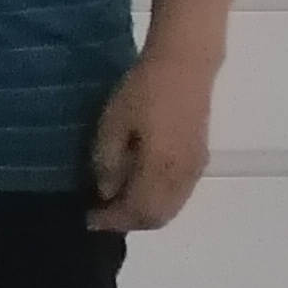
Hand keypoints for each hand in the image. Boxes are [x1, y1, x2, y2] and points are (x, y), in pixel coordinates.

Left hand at [88, 47, 214, 230]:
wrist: (185, 66)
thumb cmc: (143, 91)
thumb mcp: (113, 123)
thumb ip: (108, 163)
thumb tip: (107, 193)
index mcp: (162, 170)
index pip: (137, 211)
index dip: (113, 220)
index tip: (88, 220)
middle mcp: (183, 178)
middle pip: (158, 217)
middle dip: (128, 221)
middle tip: (101, 215)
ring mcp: (195, 170)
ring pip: (171, 209)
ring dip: (144, 214)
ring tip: (116, 204)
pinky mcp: (199, 160)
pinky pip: (178, 196)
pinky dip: (158, 202)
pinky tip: (138, 188)